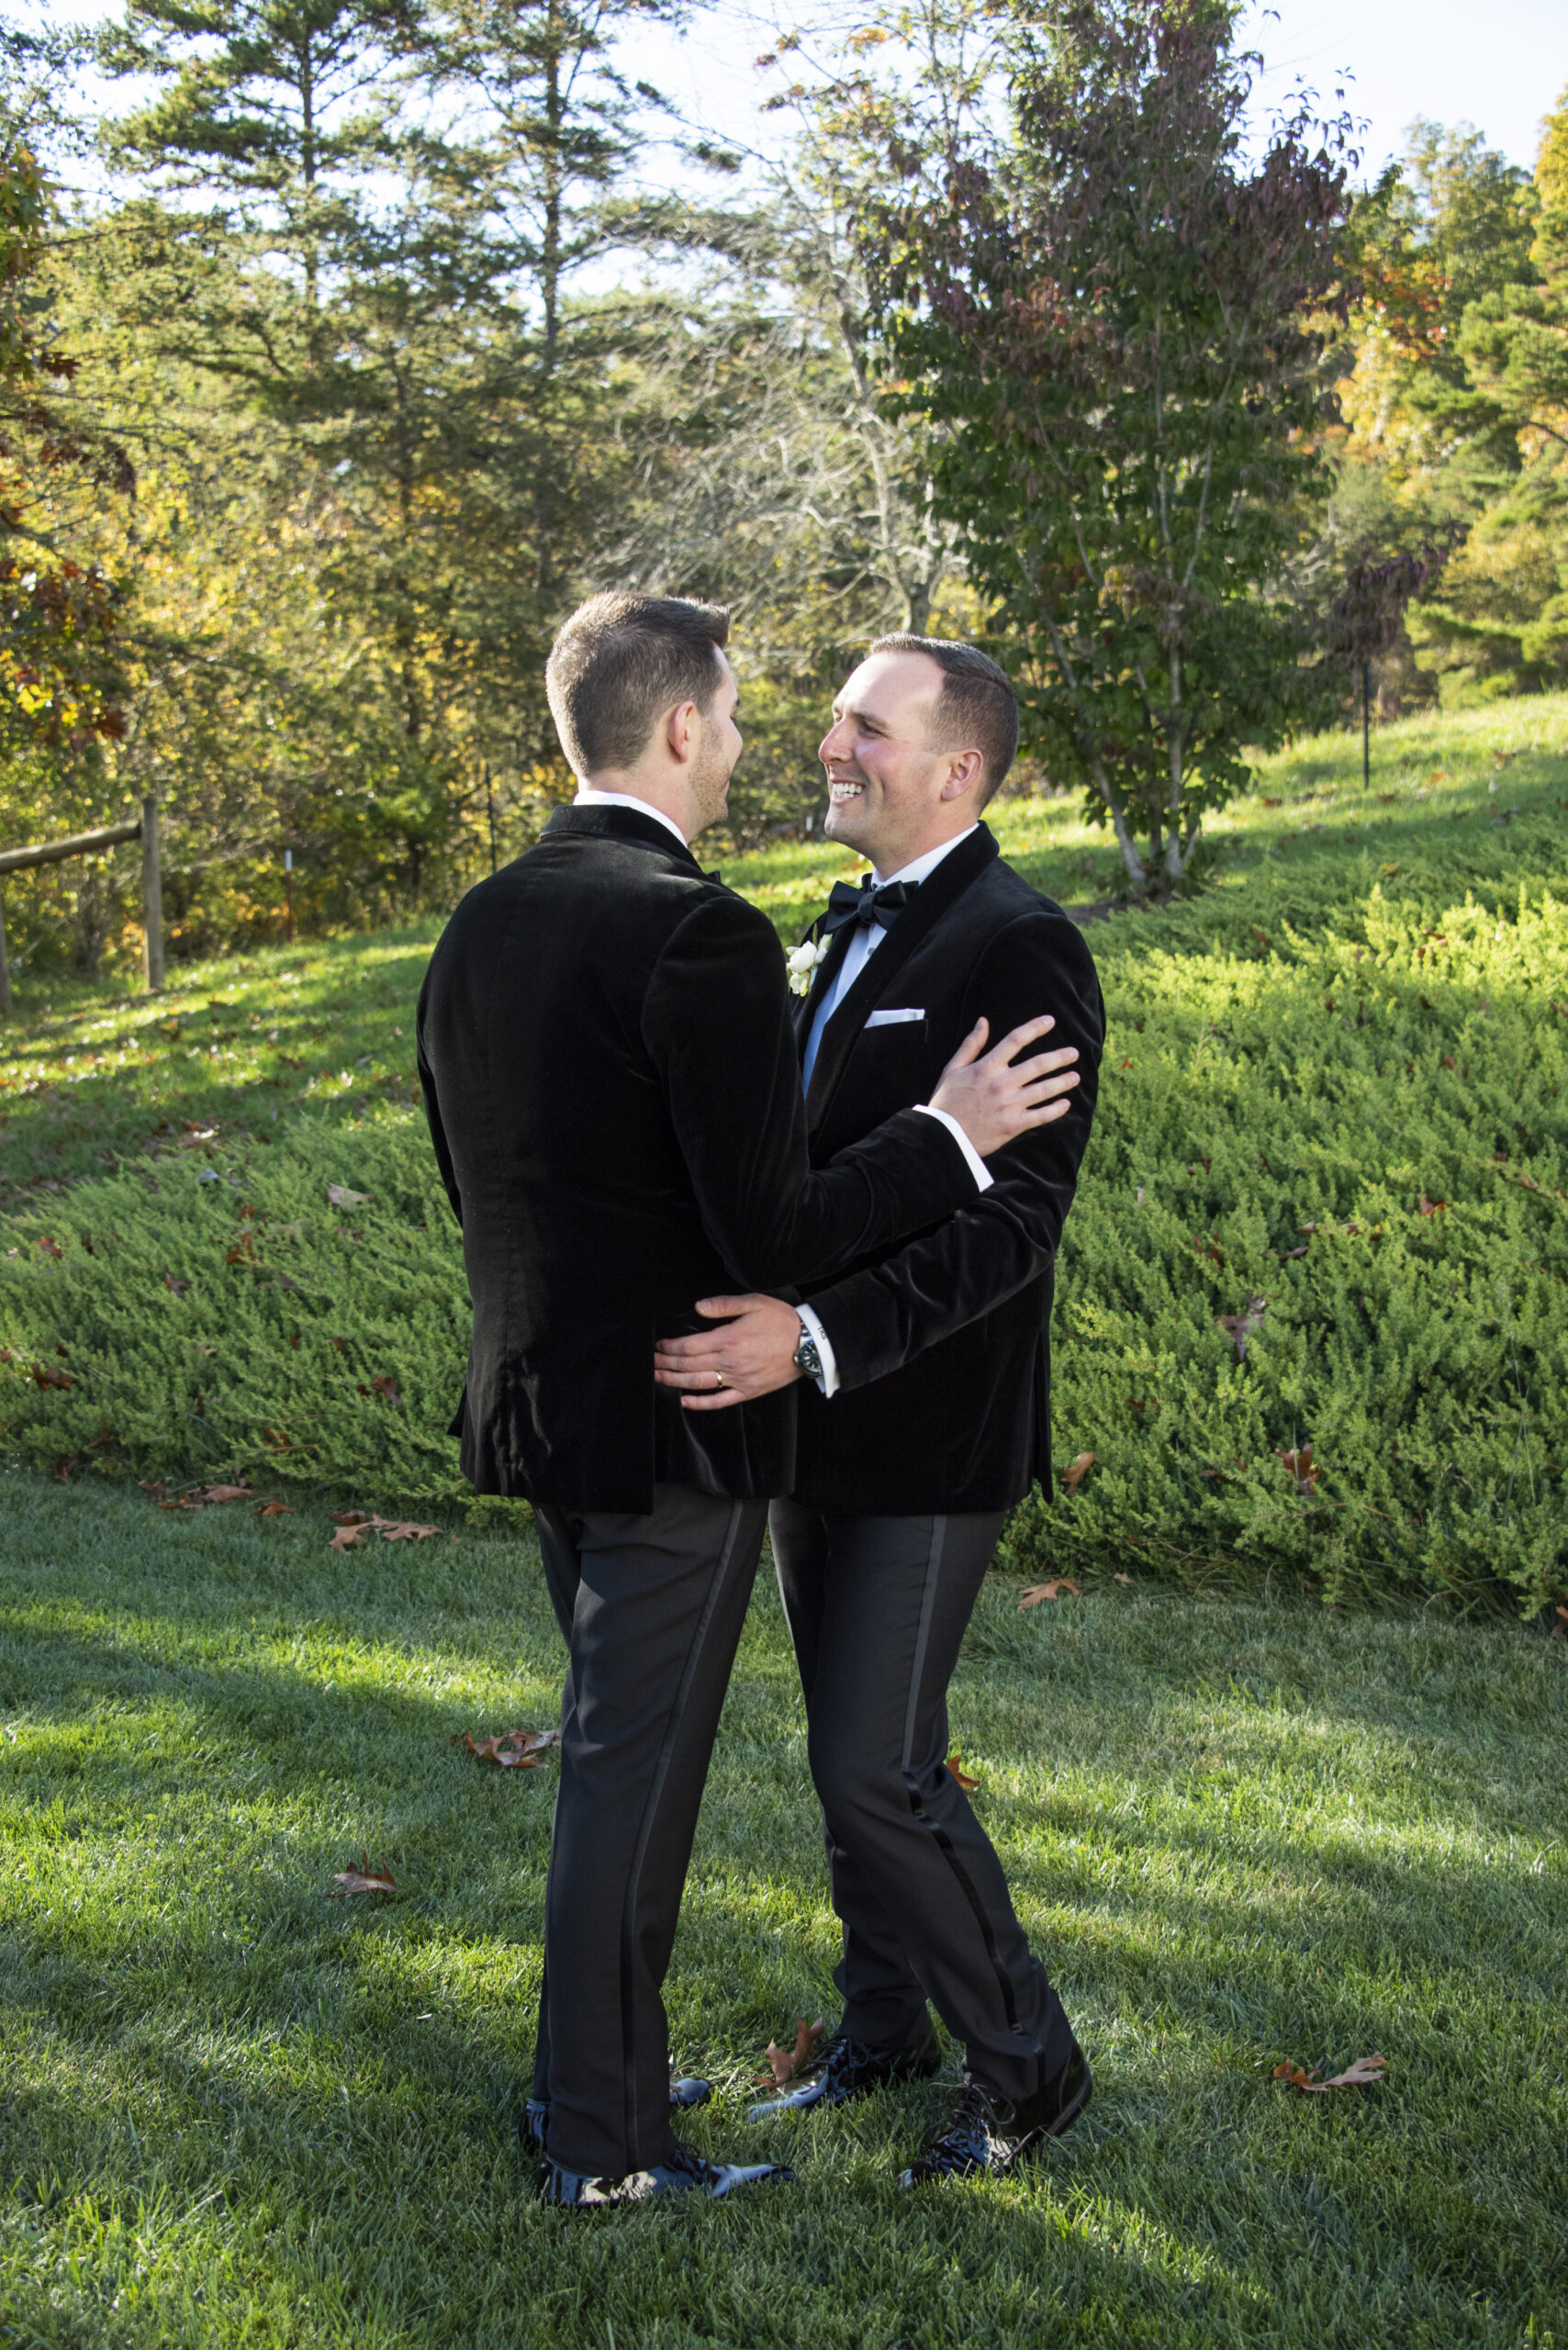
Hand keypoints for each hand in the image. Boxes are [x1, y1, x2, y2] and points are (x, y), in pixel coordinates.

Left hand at [654, 1295, 803, 1411]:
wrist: (810, 1344)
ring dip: (674, 1382)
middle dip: (665, 1364)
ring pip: (698, 1384)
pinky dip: (700, 1403)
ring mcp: (739, 1380)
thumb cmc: (782, 1320)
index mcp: (729, 1339)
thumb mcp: (754, 1303)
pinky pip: (720, 1402)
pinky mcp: (748, 1391)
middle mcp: (730, 1362)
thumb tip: (697, 1307)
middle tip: (650, 1362)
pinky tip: (685, 1401)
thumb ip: (723, 1304)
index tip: (658, 1346)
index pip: (689, 1347)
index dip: (669, 1347)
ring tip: (658, 1378)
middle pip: (688, 1366)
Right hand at [928, 1015, 1079, 1156]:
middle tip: (1074, 1053)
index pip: (1016, 1040)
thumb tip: (983, 1021)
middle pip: (1039, 1064)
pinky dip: (1056, 1110)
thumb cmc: (946, 1101)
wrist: (943, 1137)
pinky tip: (1066, 1104)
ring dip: (1063, 1082)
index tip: (1050, 1021)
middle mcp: (1002, 1083)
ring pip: (1045, 1089)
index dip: (1035, 1028)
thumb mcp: (953, 1068)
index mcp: (987, 1067)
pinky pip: (1042, 1116)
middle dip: (1060, 1057)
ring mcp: (1010, 1105)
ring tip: (1075, 1077)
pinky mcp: (1014, 1125)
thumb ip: (971, 1044)